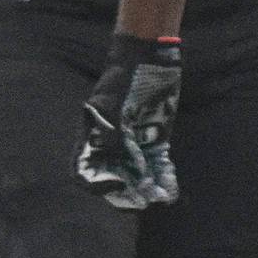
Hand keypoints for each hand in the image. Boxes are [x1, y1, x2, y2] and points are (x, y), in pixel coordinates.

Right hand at [76, 33, 182, 209]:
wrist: (149, 57)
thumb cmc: (126, 80)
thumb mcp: (116, 109)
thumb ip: (117, 139)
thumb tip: (128, 169)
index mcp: (93, 136)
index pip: (86, 171)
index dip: (97, 185)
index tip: (115, 186)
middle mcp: (112, 143)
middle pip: (114, 178)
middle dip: (127, 192)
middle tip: (142, 200)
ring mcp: (134, 142)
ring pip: (138, 175)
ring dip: (148, 188)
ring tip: (160, 196)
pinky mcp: (155, 139)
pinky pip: (157, 165)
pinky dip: (164, 178)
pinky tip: (170, 190)